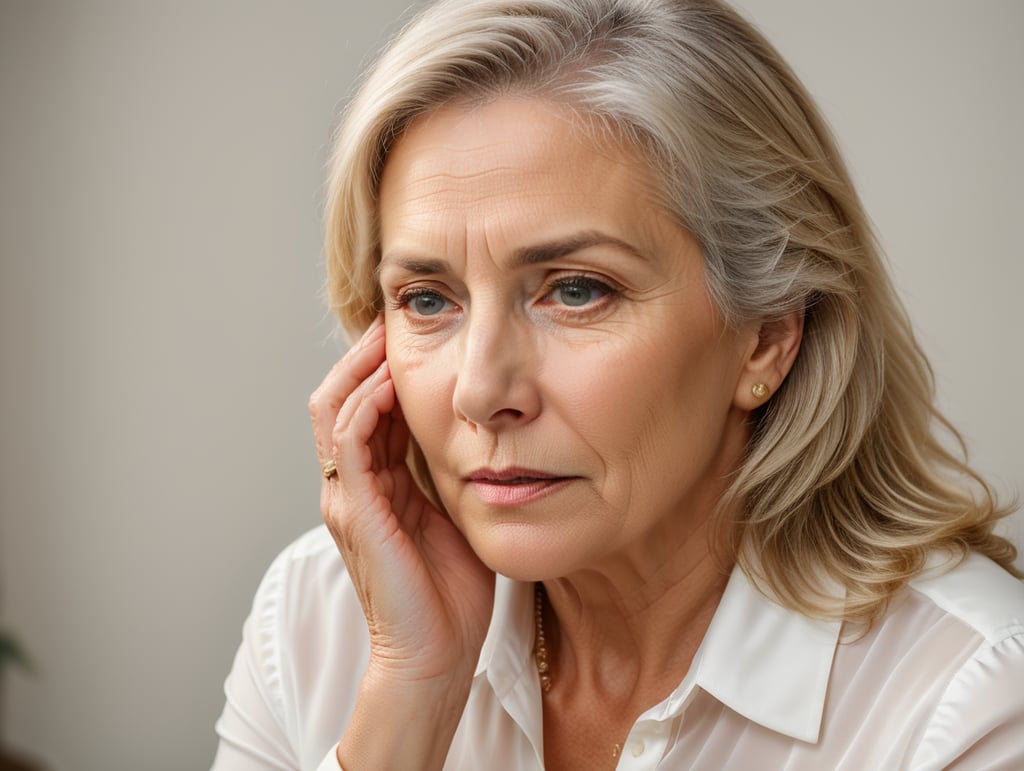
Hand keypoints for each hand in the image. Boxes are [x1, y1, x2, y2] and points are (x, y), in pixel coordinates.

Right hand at [309, 316, 494, 690]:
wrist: (436, 656)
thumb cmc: (451, 594)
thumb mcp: (455, 514)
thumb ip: (451, 472)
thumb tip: (478, 429)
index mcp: (374, 486)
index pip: (366, 408)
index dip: (382, 367)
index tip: (413, 332)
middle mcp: (351, 486)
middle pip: (340, 398)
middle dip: (364, 355)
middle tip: (393, 318)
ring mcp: (347, 498)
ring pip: (335, 409)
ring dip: (361, 368)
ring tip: (389, 335)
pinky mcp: (356, 512)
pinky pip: (350, 442)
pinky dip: (367, 405)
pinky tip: (394, 382)